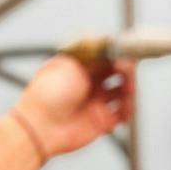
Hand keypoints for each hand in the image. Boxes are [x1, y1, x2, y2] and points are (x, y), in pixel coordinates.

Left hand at [13, 56, 133, 159]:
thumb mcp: (70, 63)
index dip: (119, 54)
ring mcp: (97, 100)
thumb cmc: (48, 93)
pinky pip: (123, 113)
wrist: (40, 127)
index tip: (127, 54)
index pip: (107, 55)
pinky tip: (124, 111)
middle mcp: (90, 81)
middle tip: (128, 72)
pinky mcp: (102, 120)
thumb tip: (112, 42)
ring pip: (124, 91)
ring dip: (129, 91)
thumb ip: (93, 52)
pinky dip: (128, 111)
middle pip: (119, 72)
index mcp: (81, 65)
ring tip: (127, 93)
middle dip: (127, 71)